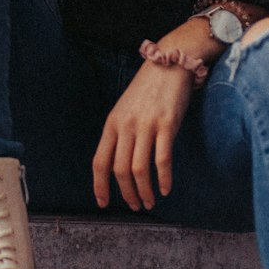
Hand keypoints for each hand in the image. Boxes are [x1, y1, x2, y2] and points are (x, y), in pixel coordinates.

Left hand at [92, 58, 193, 210]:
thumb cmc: (147, 90)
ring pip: (139, 169)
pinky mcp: (167, 124)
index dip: (100, 186)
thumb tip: (120, 165)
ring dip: (144, 191)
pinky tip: (166, 189)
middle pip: (120, 170)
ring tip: (150, 202)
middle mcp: (126, 126)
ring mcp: (146, 125)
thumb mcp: (125, 110)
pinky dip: (164, 179)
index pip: (100, 161)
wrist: (169, 63)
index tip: (103, 203)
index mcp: (112, 124)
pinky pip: (163, 159)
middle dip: (127, 194)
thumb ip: (120, 134)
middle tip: (136, 205)